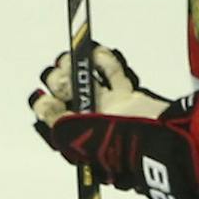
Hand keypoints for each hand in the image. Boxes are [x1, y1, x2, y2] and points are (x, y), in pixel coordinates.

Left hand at [29, 44, 198, 198]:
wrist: (160, 142)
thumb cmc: (120, 147)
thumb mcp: (79, 137)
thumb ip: (57, 120)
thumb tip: (38, 102)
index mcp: (78, 140)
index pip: (54, 120)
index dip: (45, 105)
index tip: (40, 93)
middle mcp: (92, 125)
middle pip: (70, 97)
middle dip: (61, 80)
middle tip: (59, 68)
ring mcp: (111, 111)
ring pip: (90, 83)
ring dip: (80, 66)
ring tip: (75, 53)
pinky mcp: (129, 99)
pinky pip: (114, 77)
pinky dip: (106, 63)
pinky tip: (98, 52)